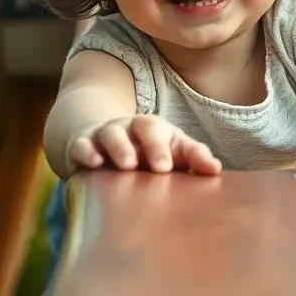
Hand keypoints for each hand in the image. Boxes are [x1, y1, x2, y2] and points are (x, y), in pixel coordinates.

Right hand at [65, 115, 221, 174]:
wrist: (104, 143)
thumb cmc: (147, 151)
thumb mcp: (172, 150)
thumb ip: (194, 157)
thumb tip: (215, 169)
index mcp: (151, 128)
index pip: (158, 130)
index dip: (162, 147)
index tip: (166, 168)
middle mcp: (128, 128)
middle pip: (137, 126)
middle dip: (147, 146)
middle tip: (156, 168)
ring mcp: (103, 136)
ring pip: (109, 134)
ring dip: (117, 148)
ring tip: (125, 167)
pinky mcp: (81, 148)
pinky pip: (80, 146)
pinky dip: (84, 152)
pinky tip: (91, 164)